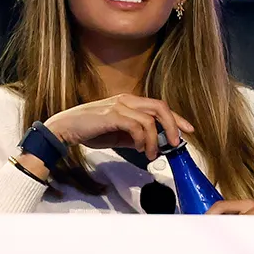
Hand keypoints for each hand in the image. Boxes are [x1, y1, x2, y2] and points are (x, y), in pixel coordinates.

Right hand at [43, 94, 193, 160]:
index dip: (176, 118)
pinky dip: (142, 139)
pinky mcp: (112, 115)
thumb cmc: (89, 130)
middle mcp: (126, 100)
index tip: (188, 131)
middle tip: (176, 143)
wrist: (65, 128)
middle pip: (160, 107)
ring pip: (150, 120)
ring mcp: (119, 106)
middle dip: (173, 126)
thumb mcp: (117, 134)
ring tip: (151, 154)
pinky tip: (139, 148)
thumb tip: (153, 144)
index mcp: (129, 102)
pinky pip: (136, 126)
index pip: (159, 106)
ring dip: (155, 140)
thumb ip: (135, 136)